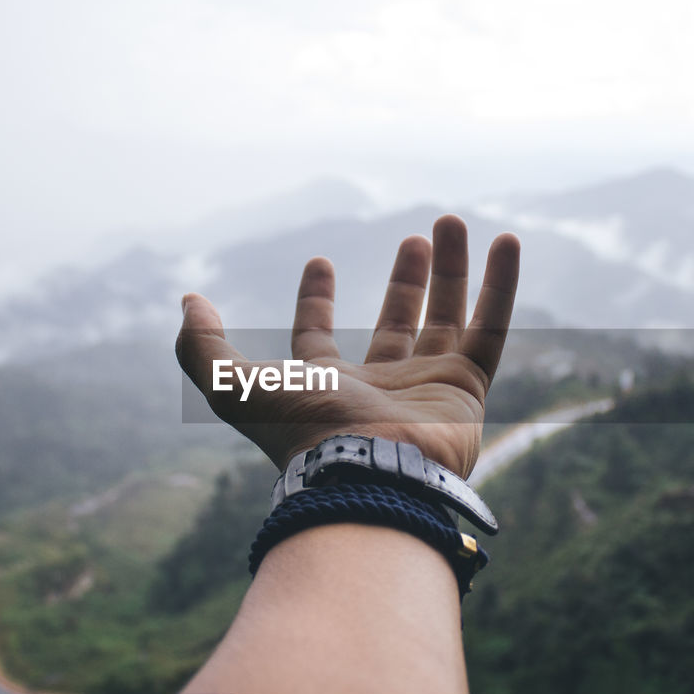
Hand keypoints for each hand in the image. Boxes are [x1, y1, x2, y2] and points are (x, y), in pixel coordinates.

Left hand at [175, 215, 519, 477]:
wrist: (367, 472)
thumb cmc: (302, 432)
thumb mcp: (234, 387)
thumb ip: (201, 347)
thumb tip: (187, 301)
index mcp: (327, 385)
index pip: (319, 336)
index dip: (316, 300)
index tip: (319, 262)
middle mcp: (380, 385)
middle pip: (398, 320)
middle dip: (406, 279)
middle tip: (416, 236)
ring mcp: (427, 387)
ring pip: (447, 317)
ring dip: (451, 270)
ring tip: (450, 221)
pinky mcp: (468, 389)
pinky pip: (491, 328)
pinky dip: (500, 285)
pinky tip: (506, 242)